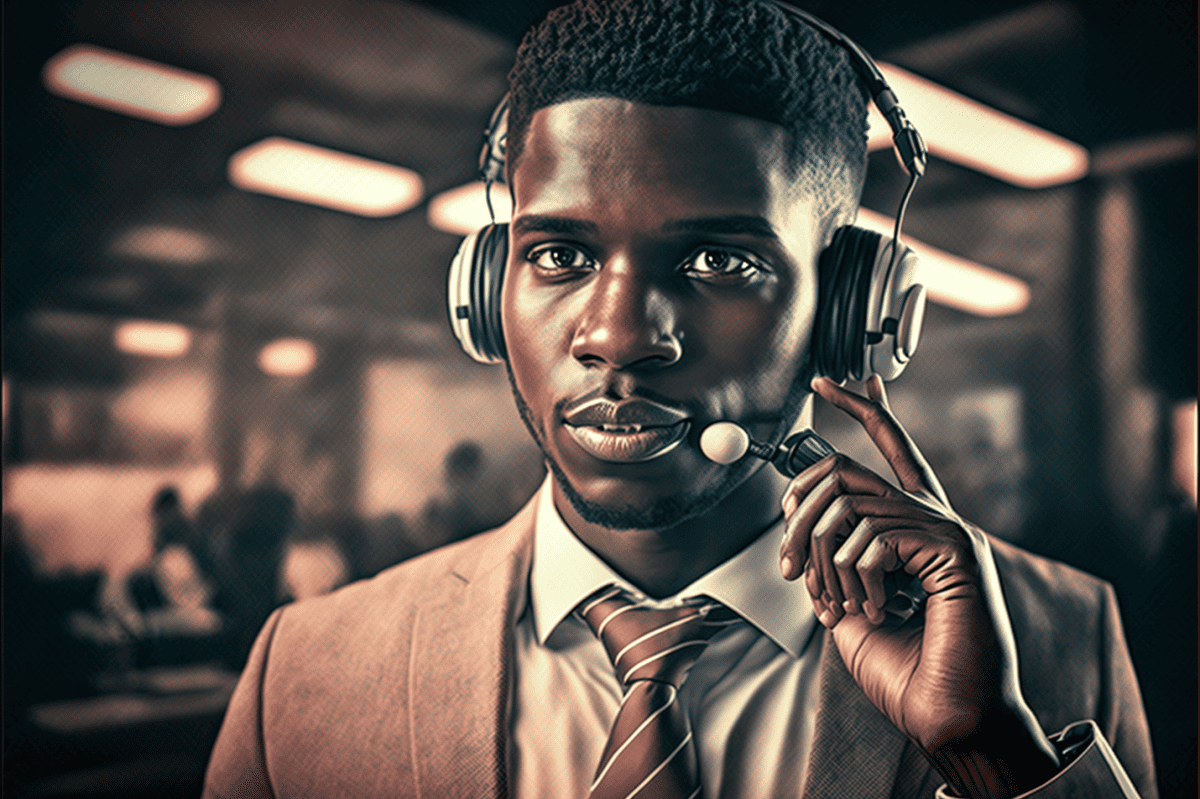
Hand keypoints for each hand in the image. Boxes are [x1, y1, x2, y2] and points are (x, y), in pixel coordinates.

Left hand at [779, 375, 1058, 798]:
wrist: (946, 711)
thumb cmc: (903, 667)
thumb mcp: (846, 602)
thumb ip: (830, 557)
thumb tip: (800, 526)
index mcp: (911, 526)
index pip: (888, 447)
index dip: (860, 408)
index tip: (827, 381)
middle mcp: (932, 517)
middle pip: (841, 469)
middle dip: (796, 516)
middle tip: (788, 570)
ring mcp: (946, 528)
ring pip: (844, 505)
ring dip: (821, 563)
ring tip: (838, 609)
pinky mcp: (952, 547)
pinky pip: (870, 535)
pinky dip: (854, 579)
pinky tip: (875, 610)